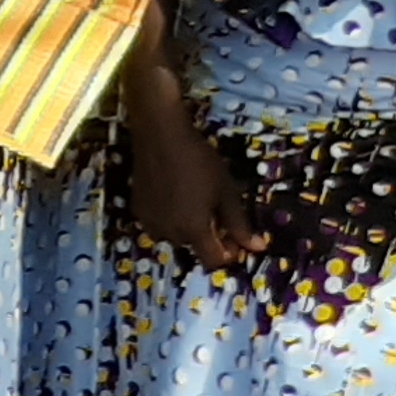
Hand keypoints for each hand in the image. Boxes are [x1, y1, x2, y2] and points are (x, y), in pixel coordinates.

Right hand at [126, 79, 264, 266]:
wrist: (160, 135)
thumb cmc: (199, 161)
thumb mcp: (227, 192)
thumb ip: (240, 224)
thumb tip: (257, 248)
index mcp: (193, 230)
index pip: (214, 260)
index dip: (229, 253)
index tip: (236, 236)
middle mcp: (169, 233)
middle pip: (195, 248)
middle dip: (209, 236)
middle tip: (217, 212)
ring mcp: (150, 222)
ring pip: (177, 236)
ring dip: (189, 227)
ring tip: (195, 201)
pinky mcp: (138, 209)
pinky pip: (160, 224)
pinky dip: (171, 217)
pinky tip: (175, 195)